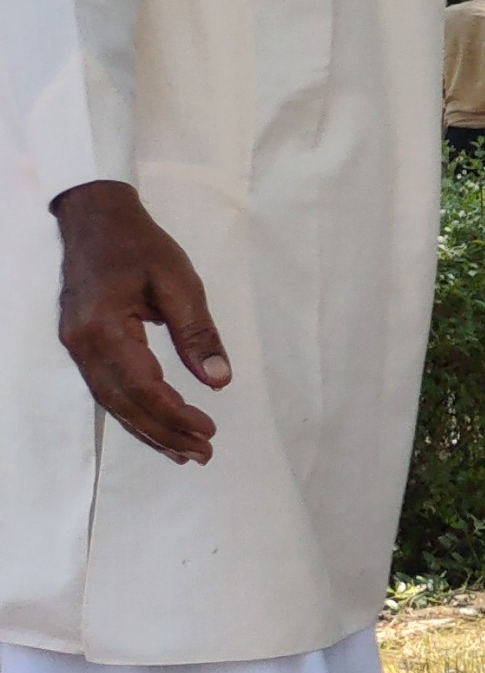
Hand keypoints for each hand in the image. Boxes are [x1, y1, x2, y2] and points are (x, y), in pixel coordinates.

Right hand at [51, 183, 227, 461]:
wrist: (94, 217)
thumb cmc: (139, 245)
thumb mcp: (179, 281)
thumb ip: (198, 331)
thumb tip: (219, 379)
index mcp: (104, 328)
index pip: (142, 386)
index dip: (175, 414)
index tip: (208, 431)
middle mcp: (83, 344)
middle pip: (125, 403)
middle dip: (164, 432)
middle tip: (202, 454)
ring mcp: (77, 346)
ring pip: (113, 401)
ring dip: (148, 429)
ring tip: (184, 452)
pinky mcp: (82, 345)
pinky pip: (107, 388)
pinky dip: (133, 412)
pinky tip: (156, 426)